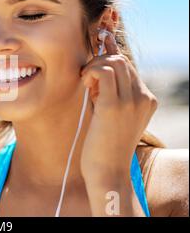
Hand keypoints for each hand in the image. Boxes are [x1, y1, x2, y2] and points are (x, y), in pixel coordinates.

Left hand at [79, 33, 158, 176]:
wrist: (108, 172)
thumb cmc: (106, 144)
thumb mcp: (115, 115)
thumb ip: (112, 93)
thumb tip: (100, 68)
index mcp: (147, 100)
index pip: (128, 66)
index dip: (107, 67)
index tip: (93, 81)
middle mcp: (143, 98)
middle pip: (121, 60)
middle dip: (100, 65)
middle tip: (88, 84)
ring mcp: (131, 101)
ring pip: (114, 61)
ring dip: (94, 67)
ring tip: (87, 85)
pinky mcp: (113, 106)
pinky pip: (104, 71)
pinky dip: (90, 72)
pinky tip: (85, 85)